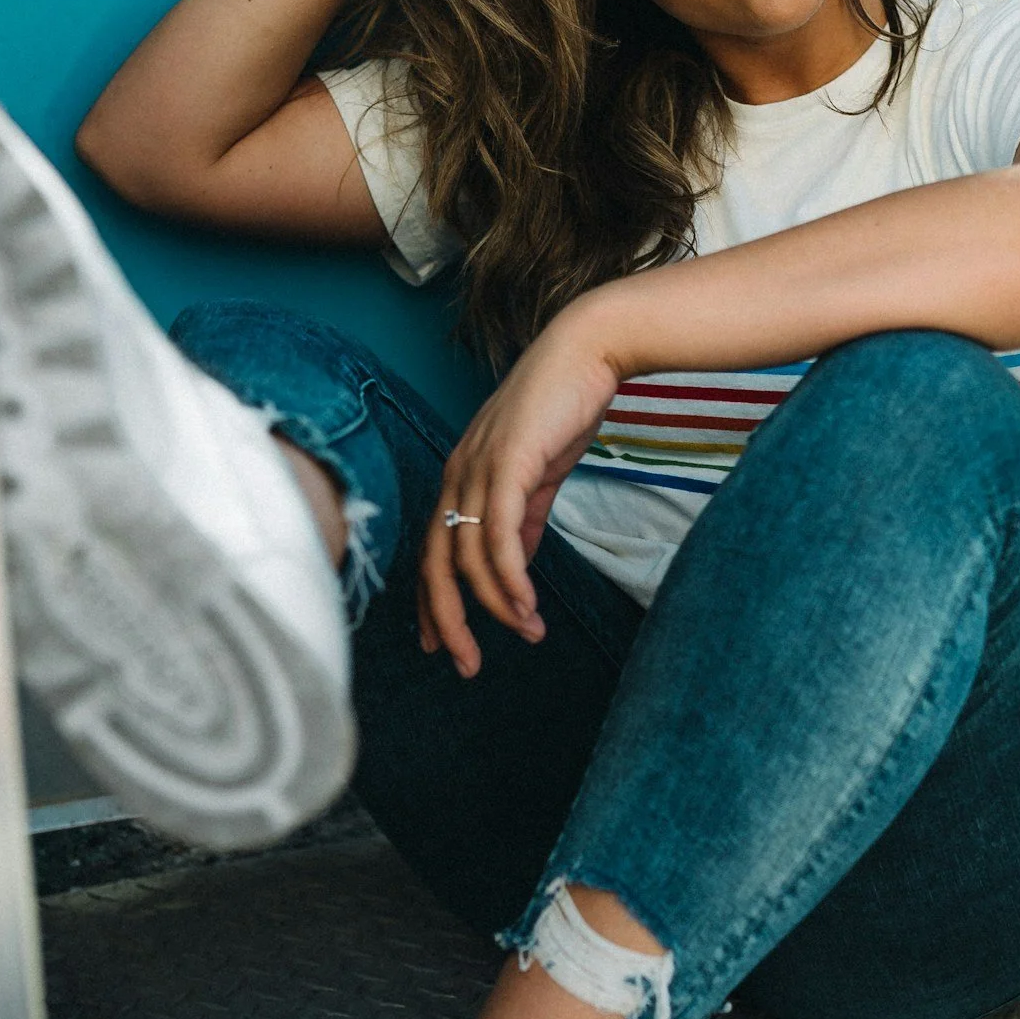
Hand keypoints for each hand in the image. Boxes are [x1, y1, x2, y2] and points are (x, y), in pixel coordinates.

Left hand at [419, 304, 622, 677]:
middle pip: (435, 565)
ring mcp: (477, 470)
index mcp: (459, 478)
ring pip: (468, 558)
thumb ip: (524, 520)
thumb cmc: (562, 407)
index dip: (432, 604)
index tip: (442, 644)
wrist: (587, 353)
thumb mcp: (537, 475)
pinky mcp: (506, 465)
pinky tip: (526, 606)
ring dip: (497, 606)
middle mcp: (457, 476)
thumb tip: (518, 565)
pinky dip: (511, 579)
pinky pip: (498, 537)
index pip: (432, 553)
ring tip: (526, 634)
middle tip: (465, 665)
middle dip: (448, 621)